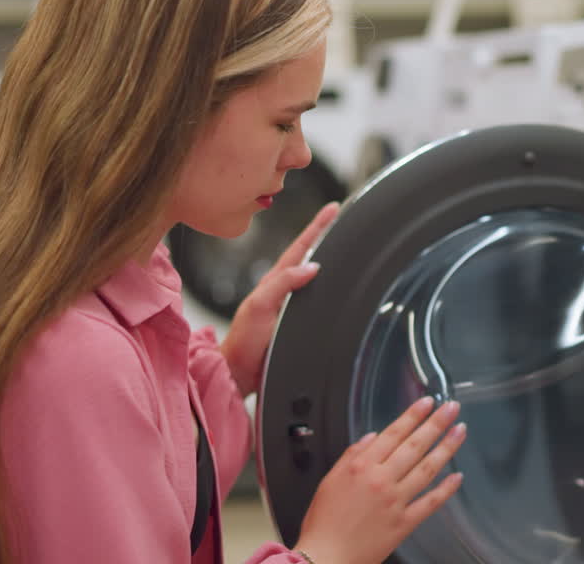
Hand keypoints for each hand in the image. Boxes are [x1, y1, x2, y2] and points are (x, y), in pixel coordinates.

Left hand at [221, 202, 339, 396]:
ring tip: (345, 244)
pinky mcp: (297, 324)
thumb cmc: (244, 342)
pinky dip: (329, 288)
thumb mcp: (260, 307)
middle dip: (327, 236)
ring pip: (315, 278)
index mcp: (275, 282)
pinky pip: (317, 299)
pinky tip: (337, 286)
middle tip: (343, 217)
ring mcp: (291, 307)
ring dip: (330, 260)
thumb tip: (312, 266)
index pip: (301, 248)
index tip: (333, 208)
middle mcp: (285, 291)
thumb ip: (282, 284)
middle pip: (310, 257)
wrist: (239, 374)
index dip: (317, 227)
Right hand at [294, 397, 467, 563]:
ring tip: (460, 432)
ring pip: (427, 469)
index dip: (412, 415)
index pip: (393, 433)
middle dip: (436, 423)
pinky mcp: (404, 523)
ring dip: (446, 448)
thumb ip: (352, 455)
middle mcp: (381, 480)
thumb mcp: (329, 480)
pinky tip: (458, 477)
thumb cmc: (323, 523)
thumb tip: (372, 437)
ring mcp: (396, 501)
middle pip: (415, 445)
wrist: (326, 558)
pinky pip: (430, 503)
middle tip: (452, 408)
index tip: (427, 402)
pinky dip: (446, 489)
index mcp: (361, 467)